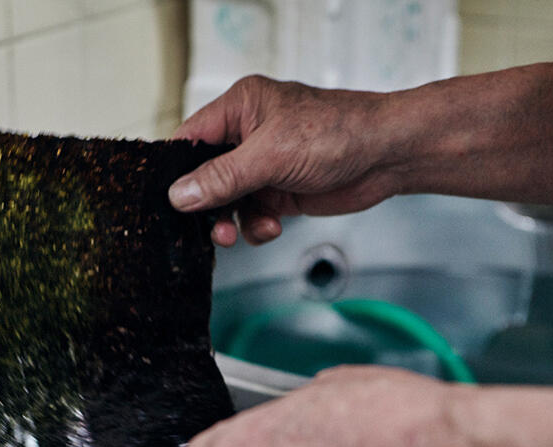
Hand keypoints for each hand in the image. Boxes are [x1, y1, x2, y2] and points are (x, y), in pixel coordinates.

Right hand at [169, 76, 399, 245]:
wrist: (387, 156)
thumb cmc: (339, 133)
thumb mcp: (271, 155)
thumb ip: (222, 177)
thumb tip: (180, 195)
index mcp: (240, 108)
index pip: (190, 139)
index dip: (176, 170)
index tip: (166, 201)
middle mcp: (248, 135)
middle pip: (205, 176)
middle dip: (207, 205)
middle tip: (210, 228)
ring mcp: (264, 165)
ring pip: (227, 201)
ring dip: (231, 220)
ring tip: (236, 233)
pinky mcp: (280, 191)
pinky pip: (252, 214)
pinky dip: (256, 226)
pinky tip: (272, 226)